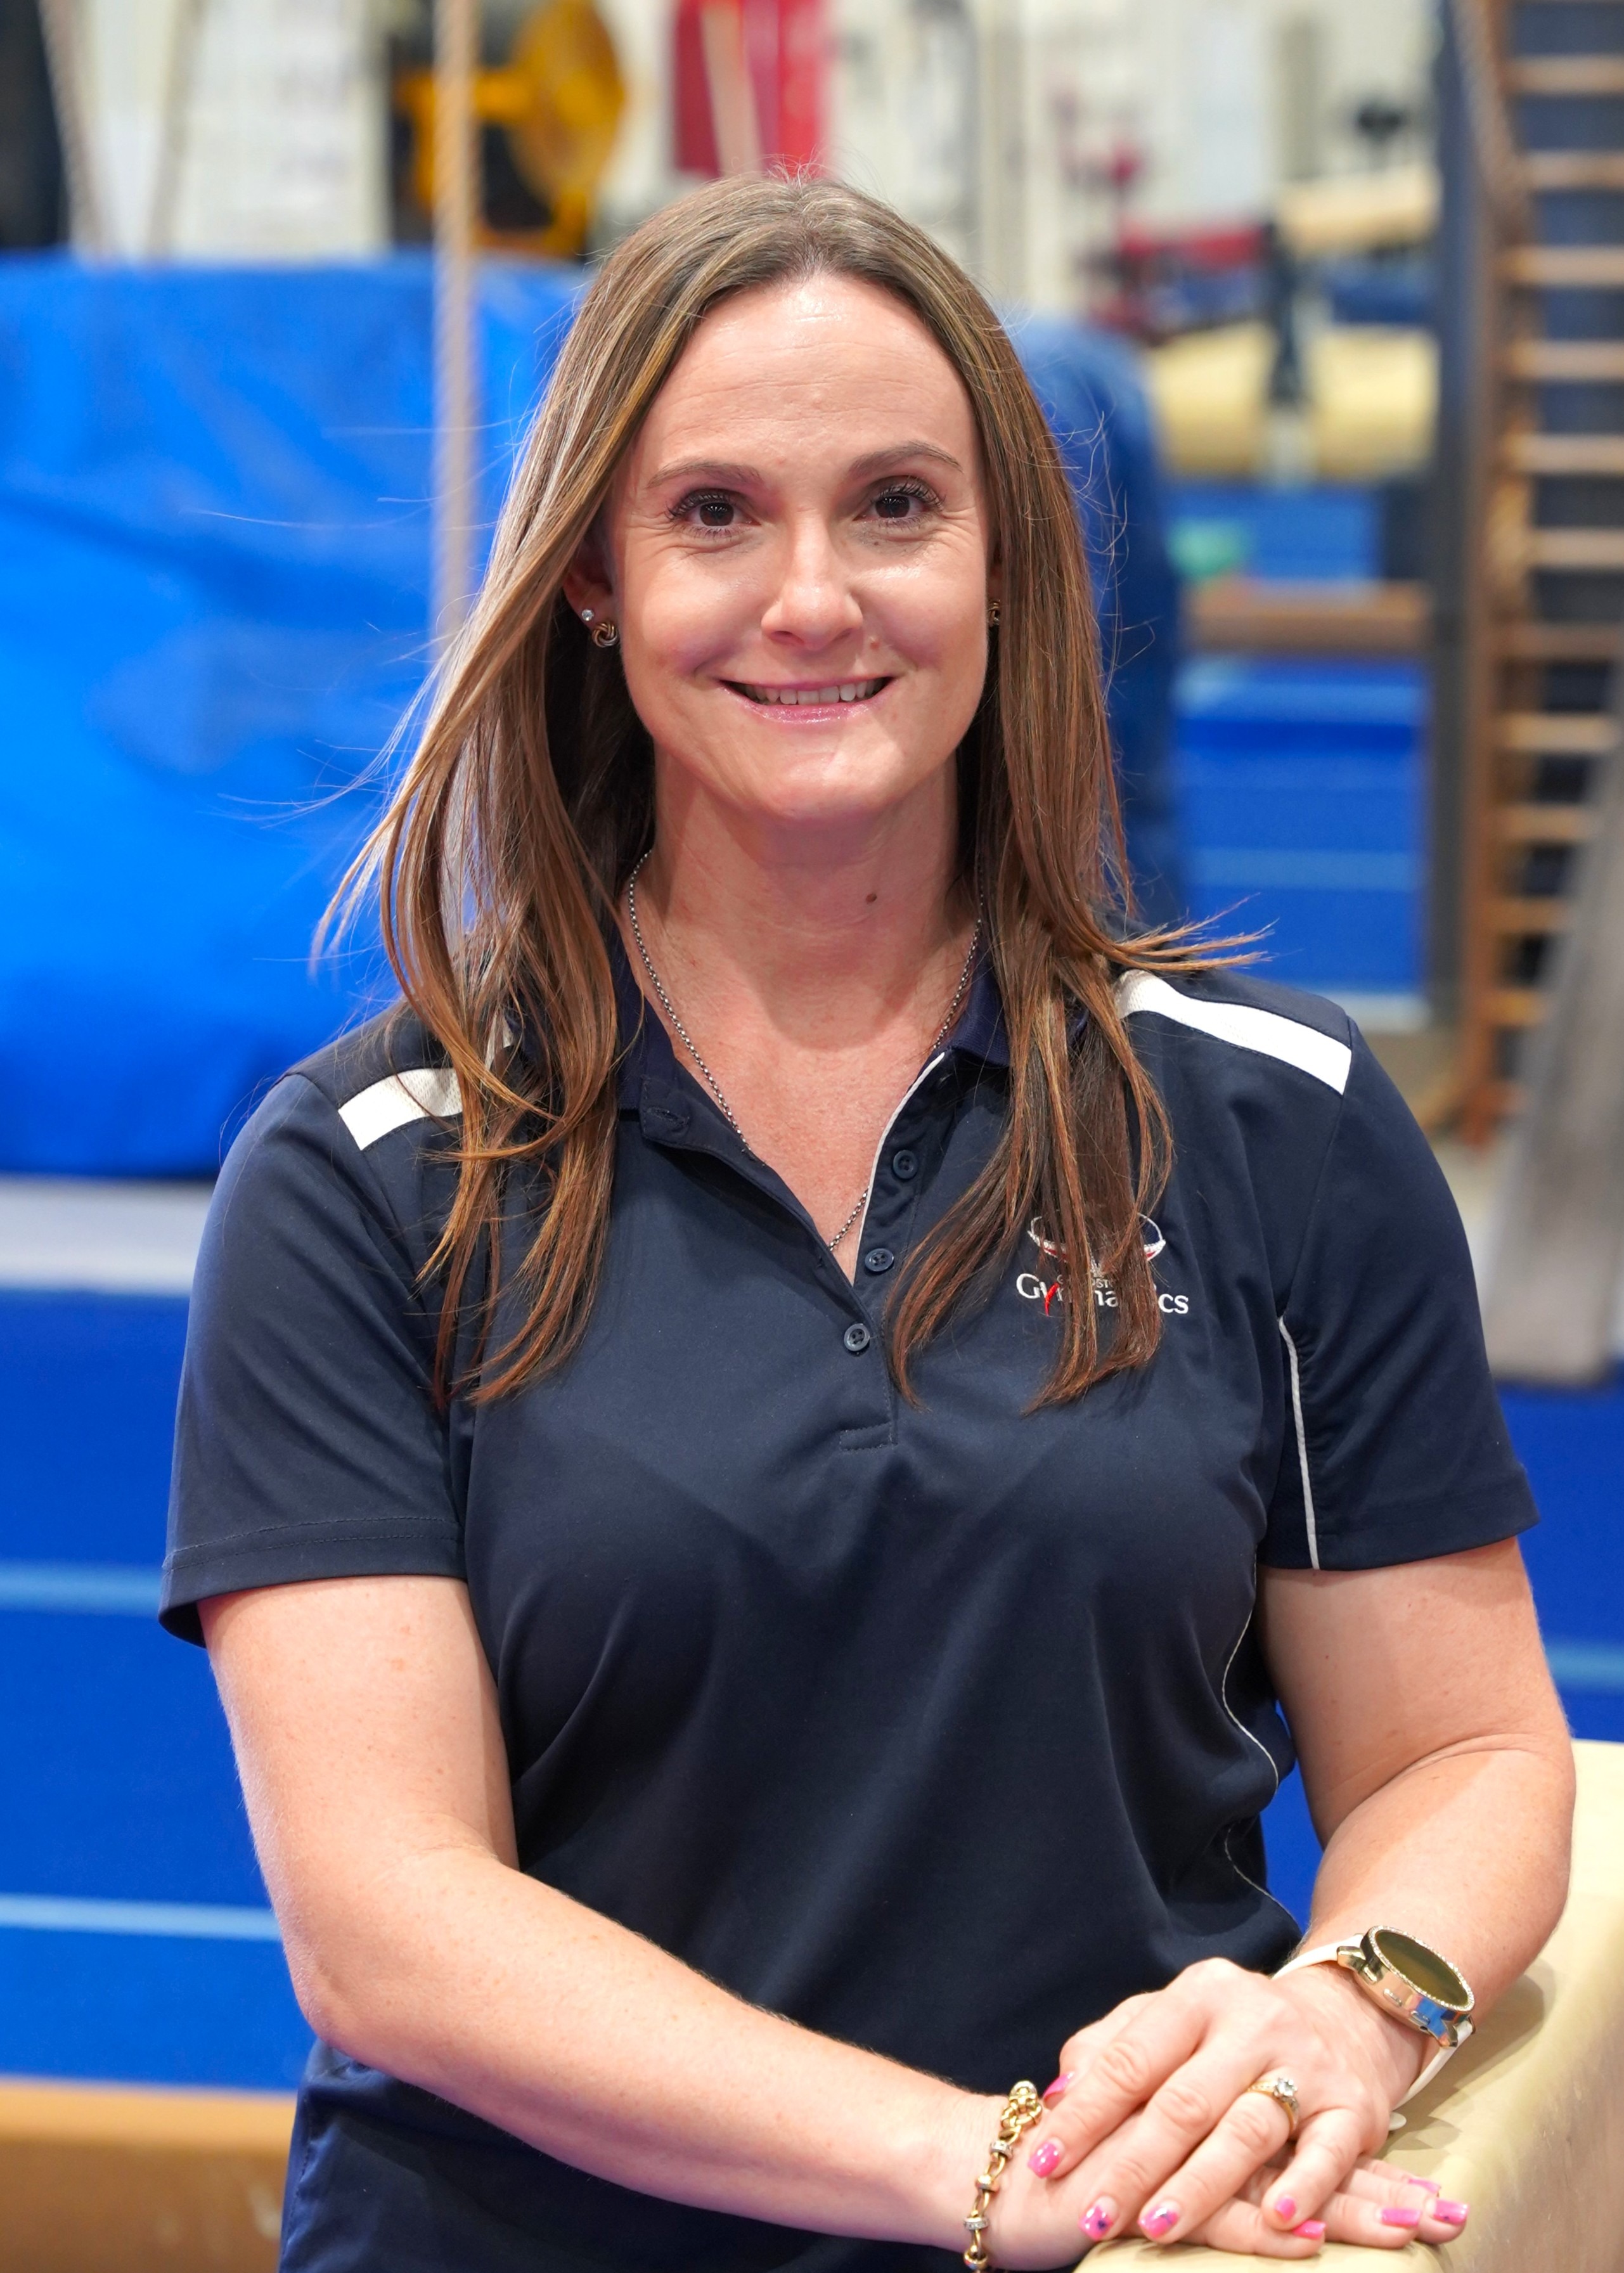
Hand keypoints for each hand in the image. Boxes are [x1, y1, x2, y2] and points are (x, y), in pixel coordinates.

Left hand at [1012, 1956, 1470, 2251]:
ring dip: (1200, 2185)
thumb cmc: (1231, 2032)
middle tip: (1092, 2214)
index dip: (1085, 2112)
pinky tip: (1277, 2219)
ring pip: (1247, 2130)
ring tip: (1156, 2227)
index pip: (1130, 2058)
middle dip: (1133, 2164)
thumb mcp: (1170, 2019)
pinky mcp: (1352, 2106)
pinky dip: (1304, 2186)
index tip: (1043, 2160)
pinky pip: (1328, 2151)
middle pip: (1184, 2101)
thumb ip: (1109, 2048)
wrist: (1345, 2014)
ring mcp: (1306, 2062)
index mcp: (1198, 1995)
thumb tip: (1054, 2095)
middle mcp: (1252, 2021)